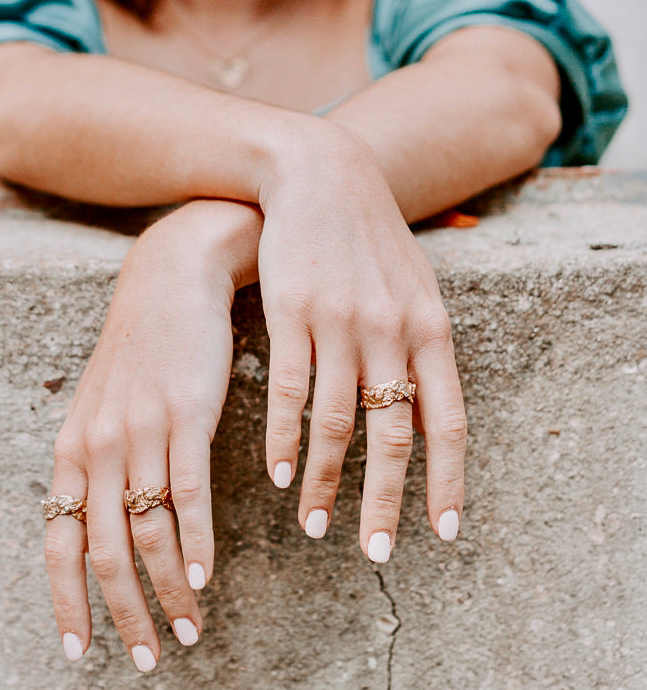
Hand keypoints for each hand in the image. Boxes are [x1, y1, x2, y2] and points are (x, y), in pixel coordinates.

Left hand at [44, 202, 245, 670]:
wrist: (173, 279)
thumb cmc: (144, 344)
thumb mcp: (106, 401)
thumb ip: (101, 456)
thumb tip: (107, 515)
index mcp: (74, 446)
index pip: (58, 540)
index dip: (67, 599)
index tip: (80, 648)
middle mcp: (97, 446)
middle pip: (102, 551)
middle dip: (123, 613)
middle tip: (150, 655)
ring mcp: (139, 431)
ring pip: (146, 533)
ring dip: (167, 591)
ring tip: (189, 628)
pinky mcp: (185, 415)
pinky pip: (186, 496)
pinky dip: (195, 545)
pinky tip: (205, 576)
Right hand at [257, 120, 466, 558]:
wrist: (322, 176)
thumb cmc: (368, 238)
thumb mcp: (413, 285)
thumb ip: (423, 346)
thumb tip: (422, 413)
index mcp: (430, 328)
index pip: (447, 420)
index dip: (449, 480)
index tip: (443, 531)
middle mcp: (392, 331)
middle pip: (392, 435)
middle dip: (383, 502)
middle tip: (372, 551)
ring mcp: (342, 323)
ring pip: (336, 421)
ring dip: (325, 481)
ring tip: (314, 523)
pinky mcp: (294, 315)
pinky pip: (289, 391)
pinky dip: (283, 438)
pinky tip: (279, 472)